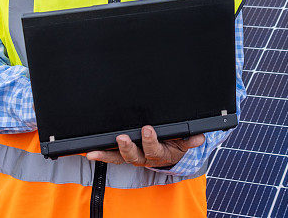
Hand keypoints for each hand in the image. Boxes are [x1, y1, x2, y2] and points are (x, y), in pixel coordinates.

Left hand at [86, 125, 204, 167]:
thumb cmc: (177, 144)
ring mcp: (134, 157)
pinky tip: (88, 152)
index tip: (147, 129)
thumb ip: (191, 140)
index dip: (150, 140)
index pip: (154, 149)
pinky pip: (111, 156)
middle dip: (127, 147)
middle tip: (122, 137)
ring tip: (94, 151)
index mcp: (161, 154)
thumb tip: (199, 137)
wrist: (172, 153)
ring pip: (120, 158)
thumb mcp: (186, 142)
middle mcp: (145, 158)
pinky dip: (100, 155)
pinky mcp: (124, 155)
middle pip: (134, 156)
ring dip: (107, 155)